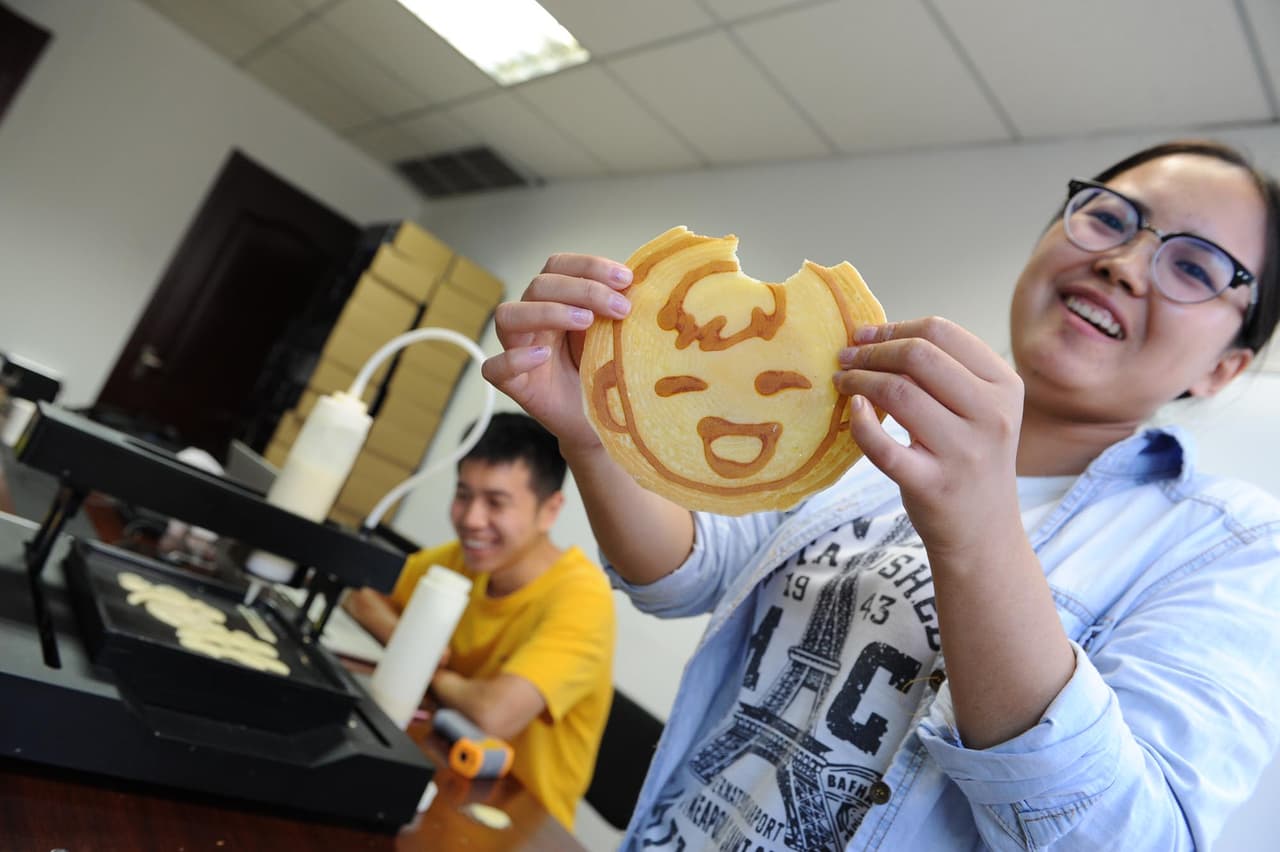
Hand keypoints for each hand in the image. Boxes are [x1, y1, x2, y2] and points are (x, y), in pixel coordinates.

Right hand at [482, 253, 632, 451]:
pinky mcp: (515, 385)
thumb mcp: (616, 334)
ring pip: (508, 315)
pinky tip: (542, 356)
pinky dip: (515, 358)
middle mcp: (533, 320)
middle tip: (621, 308)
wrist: (602, 423)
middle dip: (583, 289)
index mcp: (556, 301)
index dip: (589, 266)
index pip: (558, 266)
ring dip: (548, 311)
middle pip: (539, 285)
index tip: (626, 279)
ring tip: (586, 322)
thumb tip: (647, 279)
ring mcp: (519, 350)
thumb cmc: (607, 373)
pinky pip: (494, 367)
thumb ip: (619, 307)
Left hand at [834, 317, 1024, 562]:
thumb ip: (945, 373)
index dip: (895, 327)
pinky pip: (883, 445)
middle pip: (919, 356)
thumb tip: (878, 335)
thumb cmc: (971, 459)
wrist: (984, 532)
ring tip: (842, 381)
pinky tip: (852, 410)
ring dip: (859, 380)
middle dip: (873, 350)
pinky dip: (859, 422)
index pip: (943, 333)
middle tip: (846, 356)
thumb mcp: (979, 410)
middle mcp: (992, 415)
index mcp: (1004, 386)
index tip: (866, 334)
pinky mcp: (933, 485)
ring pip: (898, 393)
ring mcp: (964, 452)